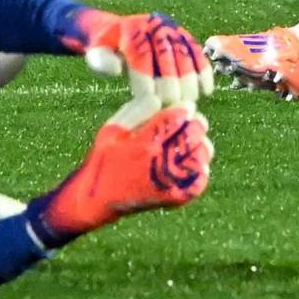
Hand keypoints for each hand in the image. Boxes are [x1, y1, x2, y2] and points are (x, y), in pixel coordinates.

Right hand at [34, 104, 212, 240]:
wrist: (96, 200)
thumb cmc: (103, 160)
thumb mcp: (111, 131)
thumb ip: (135, 112)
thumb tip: (159, 98)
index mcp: (142, 144)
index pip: (174, 120)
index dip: (185, 109)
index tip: (187, 106)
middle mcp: (157, 163)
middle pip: (191, 137)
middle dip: (197, 124)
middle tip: (195, 120)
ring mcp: (166, 183)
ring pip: (199, 158)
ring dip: (201, 146)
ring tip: (196, 141)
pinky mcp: (171, 199)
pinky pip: (198, 183)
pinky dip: (201, 170)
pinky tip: (193, 162)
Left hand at [71, 10, 208, 112]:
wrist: (118, 30)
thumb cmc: (106, 48)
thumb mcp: (96, 53)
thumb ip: (102, 61)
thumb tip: (119, 69)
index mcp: (131, 28)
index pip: (140, 55)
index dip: (146, 79)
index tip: (149, 103)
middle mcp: (154, 24)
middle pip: (166, 54)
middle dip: (170, 82)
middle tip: (171, 106)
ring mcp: (172, 28)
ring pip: (185, 54)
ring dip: (189, 80)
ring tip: (187, 102)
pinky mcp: (184, 35)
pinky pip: (197, 53)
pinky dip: (204, 71)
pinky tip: (205, 91)